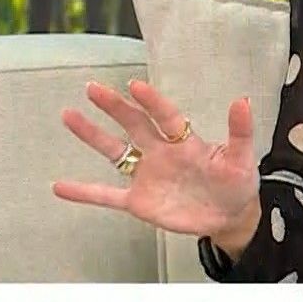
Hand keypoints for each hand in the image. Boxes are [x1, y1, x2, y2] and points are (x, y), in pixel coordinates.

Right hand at [53, 80, 260, 249]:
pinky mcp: (139, 201)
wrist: (230, 216)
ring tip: (69, 115)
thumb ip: (240, 132)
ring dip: (92, 135)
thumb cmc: (236, 182)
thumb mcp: (242, 159)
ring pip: (115, 151)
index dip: (151, 102)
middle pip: (133, 124)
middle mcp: (160, 152)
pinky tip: (59, 186)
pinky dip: (84, 192)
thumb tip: (242, 100)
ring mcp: (147, 175)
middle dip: (114, 106)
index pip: (165, 116)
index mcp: (185, 141)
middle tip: (93, 88)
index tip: (135, 85)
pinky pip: (107, 196)